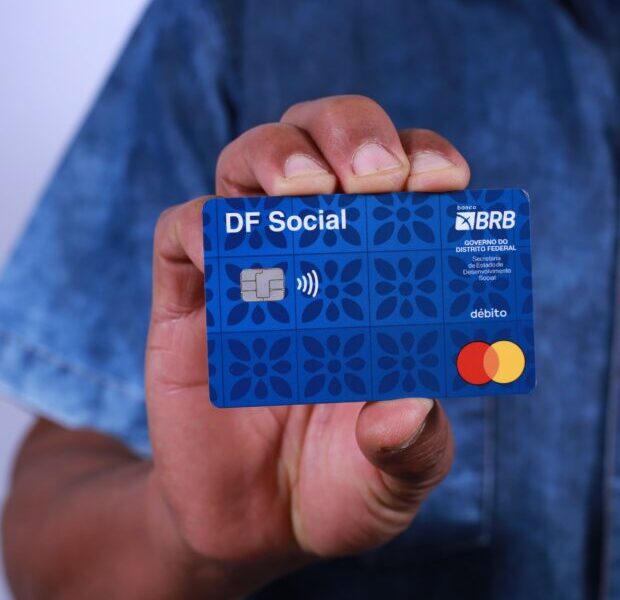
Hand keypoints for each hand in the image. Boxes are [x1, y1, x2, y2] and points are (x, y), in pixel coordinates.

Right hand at [146, 96, 469, 596]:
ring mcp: (247, 273)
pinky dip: (200, 225)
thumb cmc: (338, 487)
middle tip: (374, 176)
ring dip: (277, 154)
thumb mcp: (394, 478)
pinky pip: (182, 234)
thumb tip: (409, 408)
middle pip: (324, 143)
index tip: (439, 182)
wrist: (253, 526)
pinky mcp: (188, 302)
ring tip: (305, 187)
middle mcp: (315, 259)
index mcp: (380, 281)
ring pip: (248, 165)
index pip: (405, 184)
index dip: (425, 160)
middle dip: (350, 131)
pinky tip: (223, 247)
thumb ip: (412, 447)